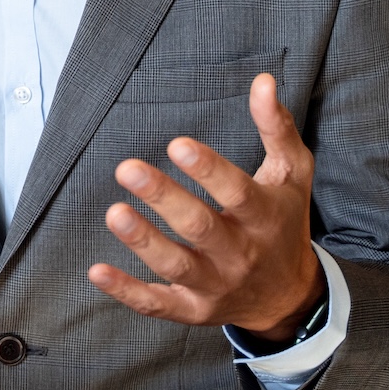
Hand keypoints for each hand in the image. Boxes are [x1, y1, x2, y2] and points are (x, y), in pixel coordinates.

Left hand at [87, 73, 326, 339]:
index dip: (208, 170)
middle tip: (127, 168)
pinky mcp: (193, 308)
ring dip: (143, 241)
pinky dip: (127, 292)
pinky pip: (158, 303)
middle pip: (200, 227)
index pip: (237, 193)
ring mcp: (216, 284)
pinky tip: (96, 270)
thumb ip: (276, 127)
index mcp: (264, 216)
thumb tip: (263, 80)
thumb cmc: (285, 221)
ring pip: (176, 265)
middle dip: (164, 198)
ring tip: (114, 212)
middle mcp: (241, 253)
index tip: (177, 145)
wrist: (290, 296)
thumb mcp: (292, 173)